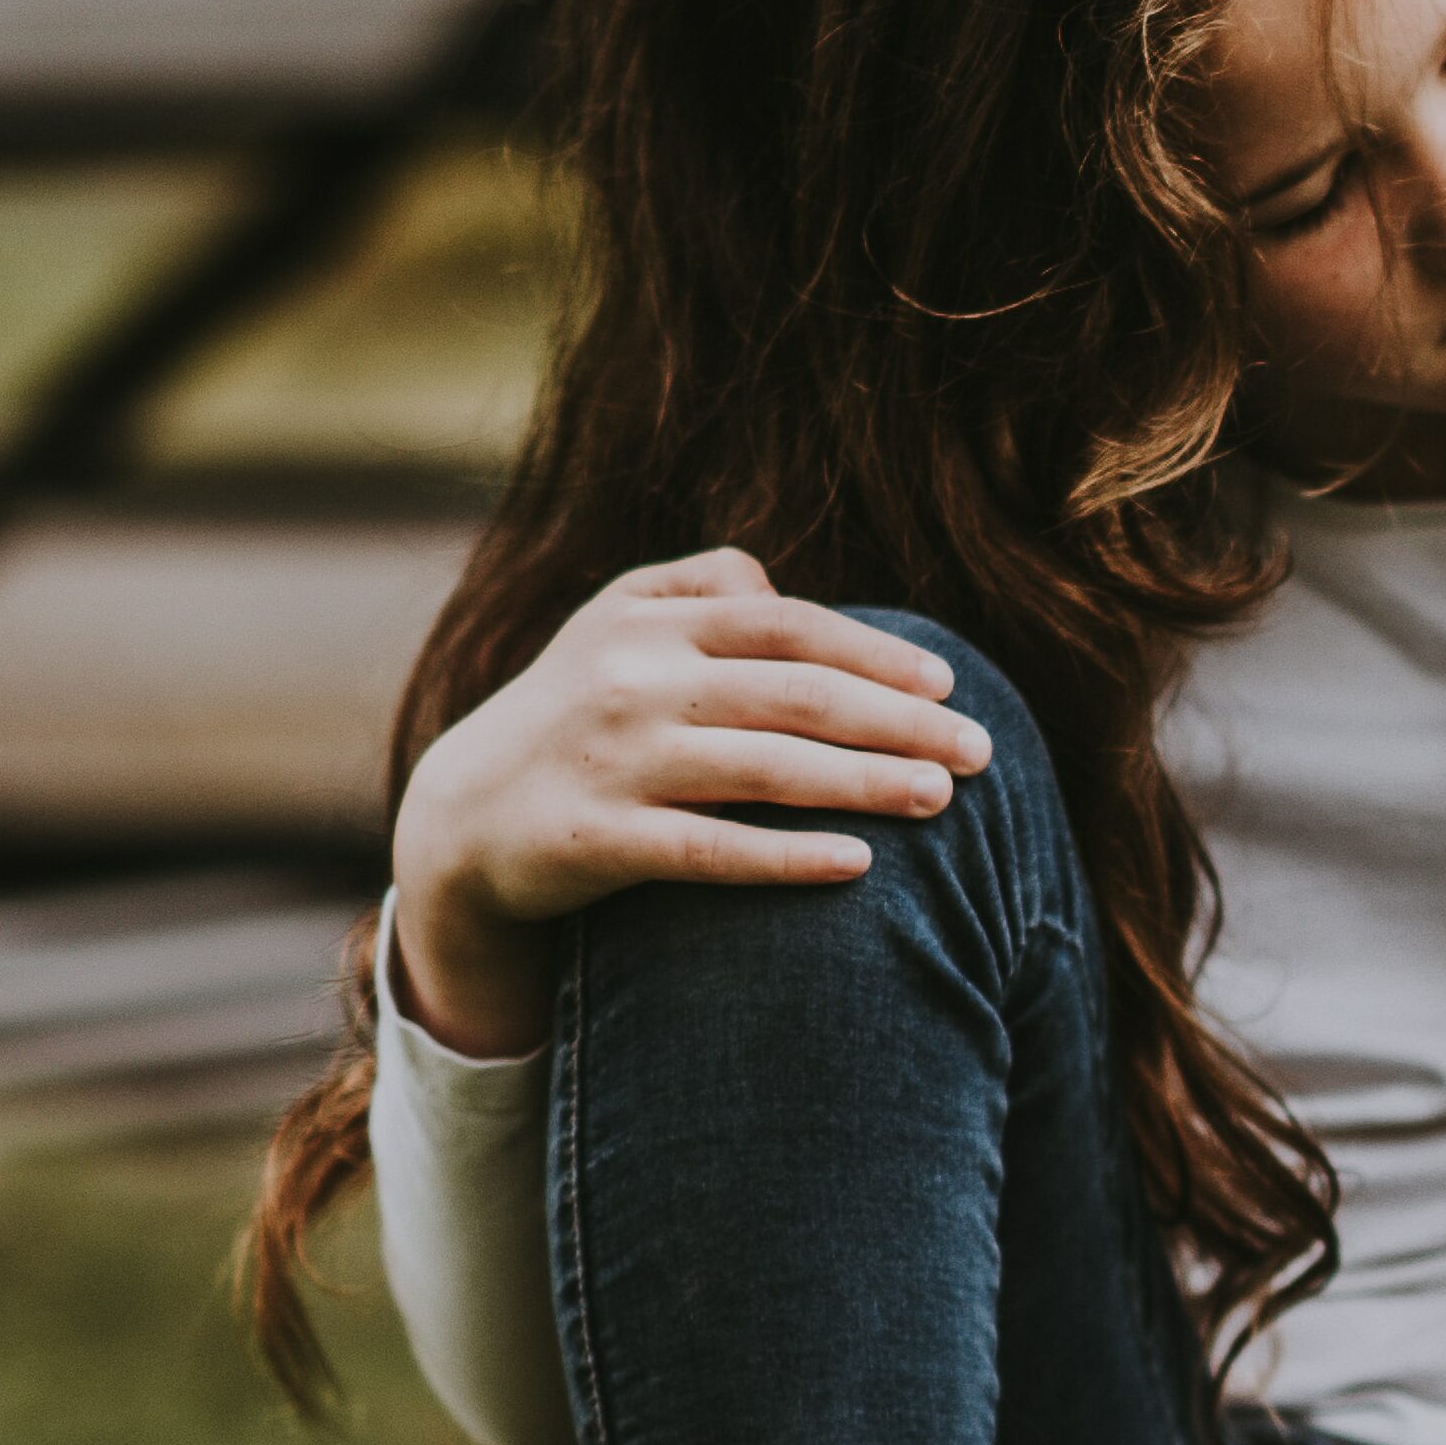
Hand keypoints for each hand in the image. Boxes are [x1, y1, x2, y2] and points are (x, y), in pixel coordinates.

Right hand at [380, 552, 990, 1060]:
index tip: (948, 684)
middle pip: (796, 695)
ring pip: (767, 770)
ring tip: (942, 798)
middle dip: (900, 722)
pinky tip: (860, 864)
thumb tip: (780, 580)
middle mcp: (631, 681)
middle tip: (980, 753)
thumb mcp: (616, 627)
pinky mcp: (598, 840)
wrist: (465, 815)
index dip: (876, 652)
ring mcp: (614, 761)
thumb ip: (698, 589)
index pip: (788, 625)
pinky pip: (713, 850)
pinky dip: (789, 858)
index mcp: (648, 622)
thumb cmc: (575, 711)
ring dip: (867, 783)